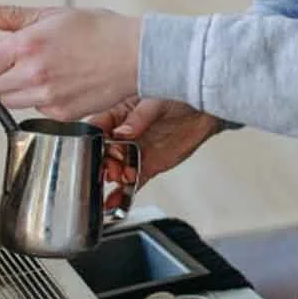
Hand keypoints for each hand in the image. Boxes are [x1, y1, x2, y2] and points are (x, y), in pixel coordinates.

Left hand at [0, 0, 141, 120]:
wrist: (136, 56)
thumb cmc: (102, 33)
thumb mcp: (52, 14)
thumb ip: (9, 15)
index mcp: (28, 47)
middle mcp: (34, 76)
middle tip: (3, 62)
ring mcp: (48, 97)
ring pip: (9, 101)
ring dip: (12, 88)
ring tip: (35, 70)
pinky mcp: (62, 113)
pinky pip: (35, 109)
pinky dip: (36, 98)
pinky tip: (54, 82)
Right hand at [88, 97, 223, 203]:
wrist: (204, 110)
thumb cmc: (178, 95)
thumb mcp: (155, 101)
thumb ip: (138, 118)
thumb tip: (122, 132)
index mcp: (118, 113)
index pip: (97, 128)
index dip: (93, 140)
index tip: (96, 149)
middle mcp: (123, 135)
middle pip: (103, 153)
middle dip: (104, 162)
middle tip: (112, 168)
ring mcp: (135, 152)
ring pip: (117, 169)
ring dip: (114, 177)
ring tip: (121, 179)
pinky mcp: (148, 166)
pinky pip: (132, 182)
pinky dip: (123, 194)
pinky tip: (114, 203)